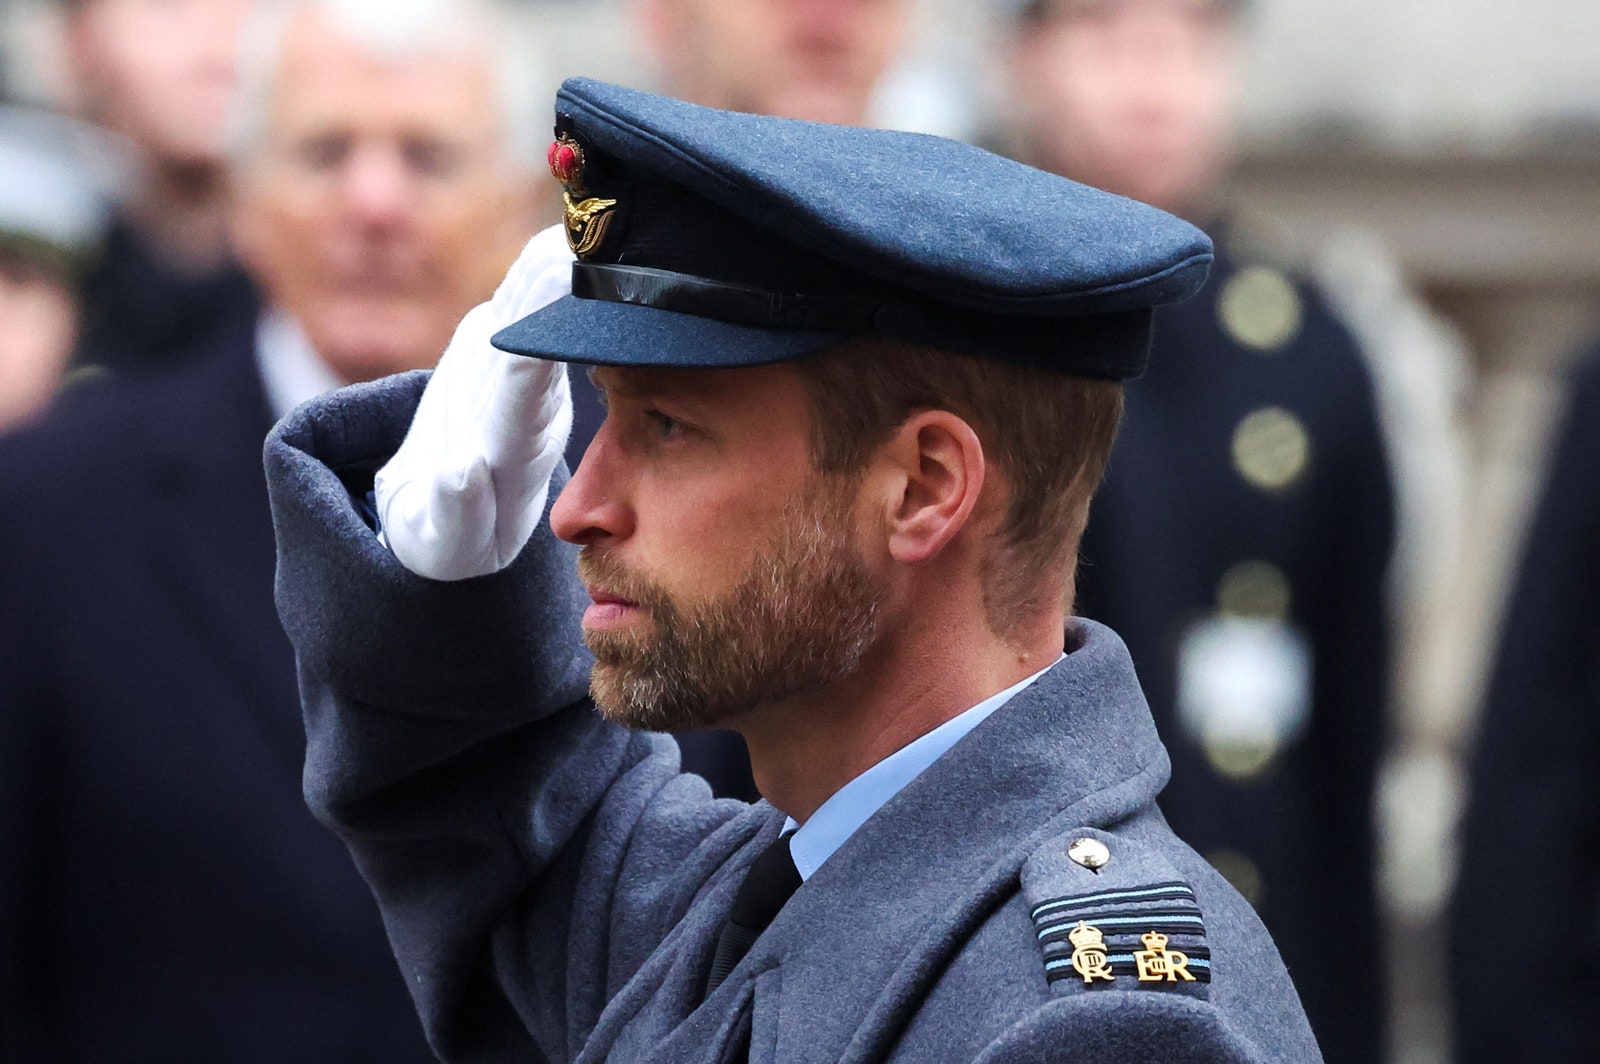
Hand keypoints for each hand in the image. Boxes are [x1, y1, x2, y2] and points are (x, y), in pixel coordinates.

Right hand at [375, 224, 574, 580]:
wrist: (450, 521)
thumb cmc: (450, 536)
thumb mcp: (446, 536)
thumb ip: (454, 506)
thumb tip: (463, 473)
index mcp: (516, 440)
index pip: (531, 378)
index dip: (544, 330)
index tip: (566, 283)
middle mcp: (528, 399)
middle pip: (547, 333)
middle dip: (565, 285)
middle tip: (589, 227)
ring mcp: (515, 371)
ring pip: (539, 311)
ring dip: (558, 266)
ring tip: (583, 211)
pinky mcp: (499, 352)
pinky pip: (521, 305)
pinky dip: (539, 271)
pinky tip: (563, 231)